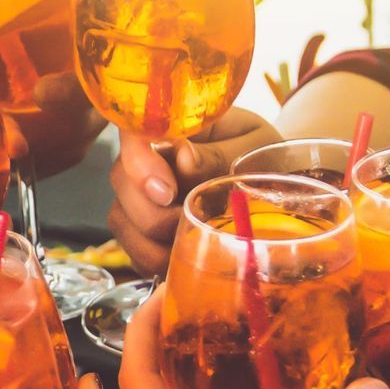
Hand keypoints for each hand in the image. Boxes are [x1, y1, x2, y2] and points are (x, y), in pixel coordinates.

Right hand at [107, 109, 283, 274]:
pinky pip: (132, 249)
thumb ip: (217, 155)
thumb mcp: (251, 148)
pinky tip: (184, 258)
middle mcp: (145, 158)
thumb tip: (184, 159)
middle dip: (152, 214)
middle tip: (192, 225)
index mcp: (171, 127)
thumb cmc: (258, 154)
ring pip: (121, 219)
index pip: (133, 132)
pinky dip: (155, 261)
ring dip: (153, 242)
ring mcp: (138, 194)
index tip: (167, 192)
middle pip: (121, 182)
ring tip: (193, 245)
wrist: (269, 179)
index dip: (139, 163)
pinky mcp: (140, 229)